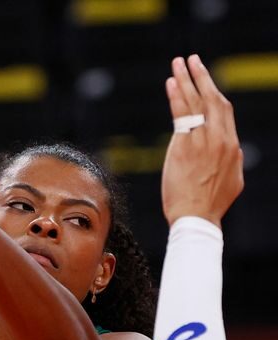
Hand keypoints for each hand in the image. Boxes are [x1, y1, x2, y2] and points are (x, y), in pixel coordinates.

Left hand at [161, 54, 243, 226]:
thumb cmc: (211, 203)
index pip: (223, 110)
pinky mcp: (183, 147)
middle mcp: (219, 139)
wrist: (196, 217)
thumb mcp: (233, 180)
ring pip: (195, 103)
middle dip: (201, 76)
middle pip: (212, 99)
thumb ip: (232, 161)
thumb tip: (233, 150)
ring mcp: (202, 141)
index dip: (213, 92)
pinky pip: (180, 115)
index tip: (203, 79)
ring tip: (178, 63)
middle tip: (191, 59)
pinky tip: (171, 83)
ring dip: (186, 80)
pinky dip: (176, 97)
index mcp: (232, 145)